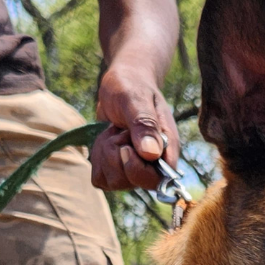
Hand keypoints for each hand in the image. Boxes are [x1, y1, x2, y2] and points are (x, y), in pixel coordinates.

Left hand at [92, 63, 179, 190]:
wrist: (122, 81)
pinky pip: (101, 178)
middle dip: (116, 156)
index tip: (125, 147)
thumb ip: (144, 124)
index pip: (156, 181)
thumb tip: (151, 154)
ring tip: (114, 131)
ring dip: (105, 153)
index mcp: (166, 150)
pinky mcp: (117, 168)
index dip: (137, 170)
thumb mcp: (135, 99)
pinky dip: (97, 158)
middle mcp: (153, 164)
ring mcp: (135, 168)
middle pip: (131, 183)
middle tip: (119, 130)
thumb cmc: (132, 85)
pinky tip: (106, 139)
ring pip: (113, 181)